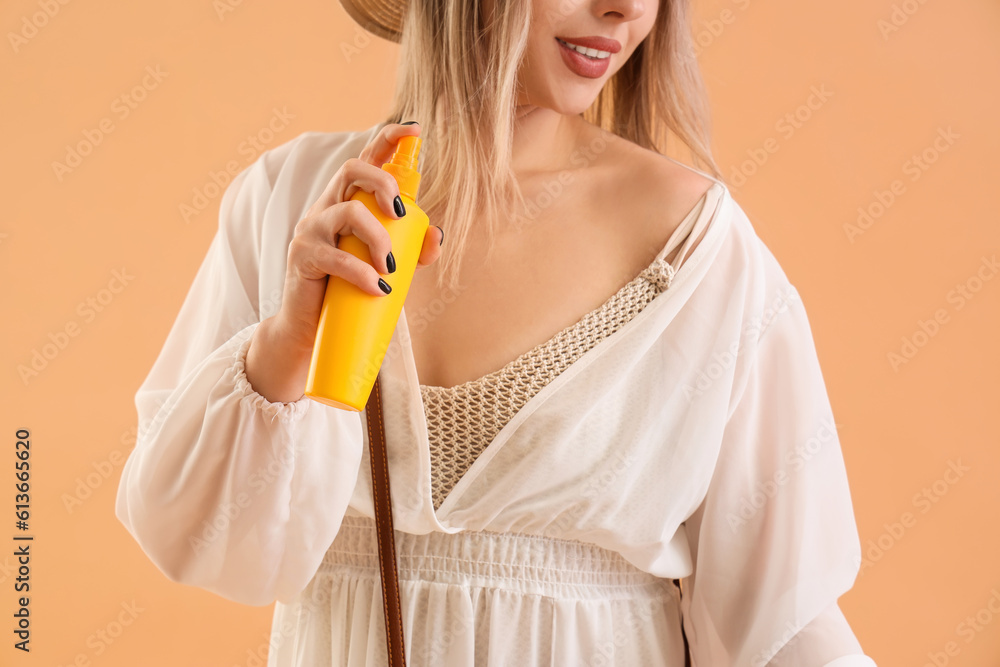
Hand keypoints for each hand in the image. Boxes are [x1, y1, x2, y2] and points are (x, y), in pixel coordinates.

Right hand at [245, 122, 442, 402]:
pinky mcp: (302, 257)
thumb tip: (437, 235)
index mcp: (347, 202)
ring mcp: (311, 230)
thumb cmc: (349, 290)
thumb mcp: (386, 264)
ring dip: (377, 238)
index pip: (365, 160)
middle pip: (352, 171)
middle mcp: (326, 208)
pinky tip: (375, 287)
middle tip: (402, 213)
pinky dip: (360, 271)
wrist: (310, 329)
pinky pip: (335, 257)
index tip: (414, 129)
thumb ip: (412, 248)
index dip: (388, 139)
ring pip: (348, 213)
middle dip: (383, 183)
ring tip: (390, 267)